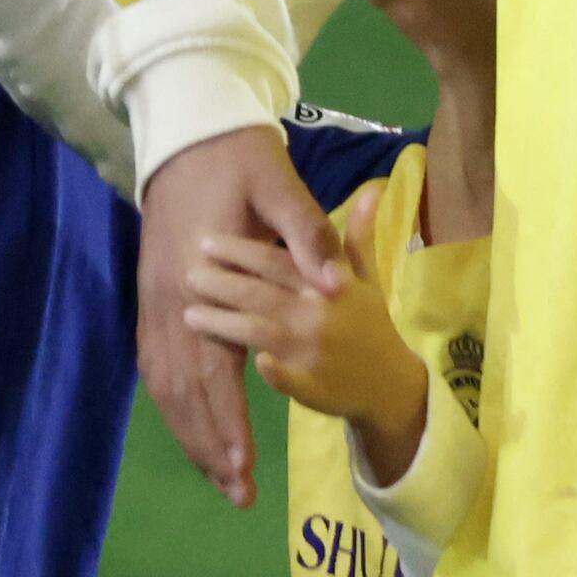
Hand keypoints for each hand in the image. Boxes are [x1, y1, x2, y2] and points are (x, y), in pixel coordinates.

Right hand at [138, 126, 343, 507]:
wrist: (185, 126)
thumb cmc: (238, 155)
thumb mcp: (280, 184)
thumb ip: (310, 237)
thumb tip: (336, 288)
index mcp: (200, 281)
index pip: (213, 371)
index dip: (227, 423)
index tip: (245, 468)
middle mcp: (168, 300)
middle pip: (183, 392)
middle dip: (209, 445)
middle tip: (238, 493)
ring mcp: (154, 298)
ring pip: (164, 383)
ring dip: (190, 430)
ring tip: (219, 472)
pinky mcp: (151, 292)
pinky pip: (155, 362)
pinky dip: (173, 401)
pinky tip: (191, 422)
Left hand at [182, 229, 424, 448]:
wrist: (390, 382)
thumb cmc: (370, 324)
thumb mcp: (367, 276)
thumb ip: (357, 237)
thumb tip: (372, 190)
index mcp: (330, 282)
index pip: (278, 261)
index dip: (241, 250)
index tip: (207, 241)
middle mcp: (320, 312)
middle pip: (261, 294)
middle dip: (221, 283)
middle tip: (187, 273)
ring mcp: (314, 351)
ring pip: (259, 332)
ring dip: (223, 323)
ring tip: (188, 314)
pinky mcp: (310, 386)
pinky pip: (279, 376)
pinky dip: (262, 368)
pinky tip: (234, 360)